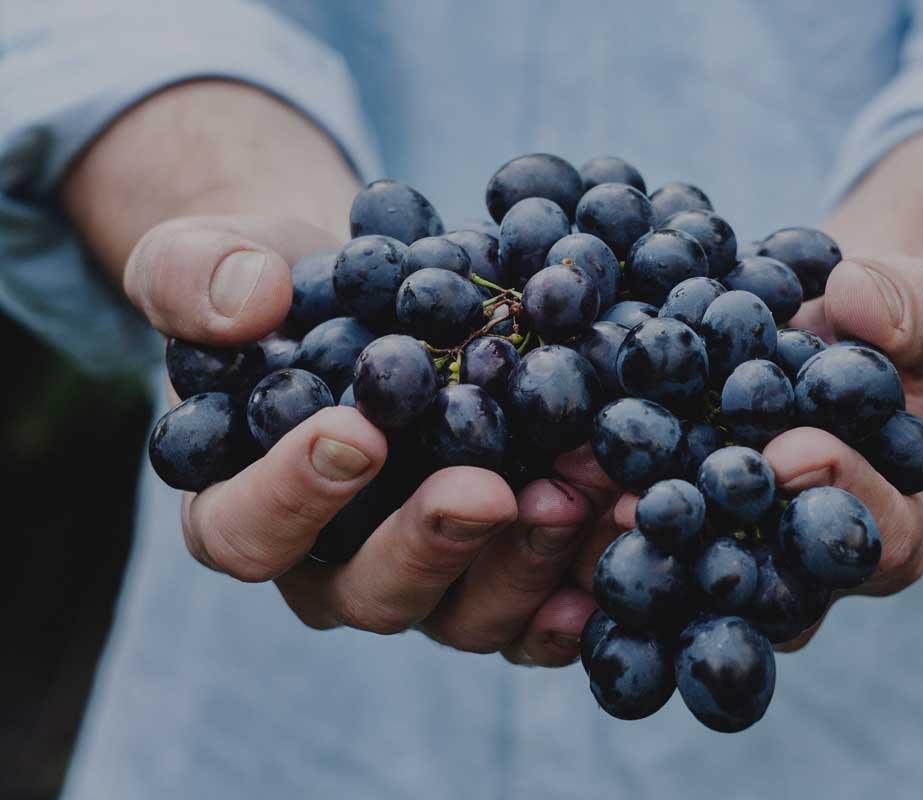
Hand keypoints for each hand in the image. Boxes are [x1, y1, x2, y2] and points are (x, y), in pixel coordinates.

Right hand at [125, 213, 607, 664]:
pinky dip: (587, 584)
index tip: (355, 432)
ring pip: (468, 613)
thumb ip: (196, 276)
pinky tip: (629, 538)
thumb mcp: (212, 258)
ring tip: (580, 493)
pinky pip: (541, 611)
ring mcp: (428, 580)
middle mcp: (334, 567)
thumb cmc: (279, 287)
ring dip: (528, 561)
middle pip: (372, 593)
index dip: (292, 496)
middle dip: (433, 542)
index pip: (246, 532)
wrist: (374, 297)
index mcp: (244, 508)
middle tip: (487, 490)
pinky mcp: (501, 572)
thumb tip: (247, 301)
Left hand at [581, 255, 922, 649]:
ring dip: (635, 543)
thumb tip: (859, 303)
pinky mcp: (672, 534)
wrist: (815, 329)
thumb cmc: (882, 325)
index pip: (879, 536)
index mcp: (889, 526)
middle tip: (656, 504)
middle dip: (713, 541)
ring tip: (584, 496)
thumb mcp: (921, 303)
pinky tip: (547, 483)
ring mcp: (733, 559)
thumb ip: (914, 307)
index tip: (792, 450)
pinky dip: (590, 514)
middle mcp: (805, 567)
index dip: (841, 495)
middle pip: (770, 584)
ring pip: (690, 579)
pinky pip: (636, 542)